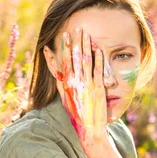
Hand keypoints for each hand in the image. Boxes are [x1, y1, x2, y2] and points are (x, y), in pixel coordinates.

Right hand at [59, 27, 107, 147]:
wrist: (89, 129)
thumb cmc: (76, 115)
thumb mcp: (65, 99)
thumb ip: (61, 84)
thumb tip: (57, 72)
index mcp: (66, 84)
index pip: (64, 61)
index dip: (65, 47)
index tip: (65, 35)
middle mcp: (75, 82)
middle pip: (75, 57)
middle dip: (76, 41)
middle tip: (77, 28)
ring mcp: (87, 84)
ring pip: (86, 60)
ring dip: (86, 45)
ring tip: (86, 33)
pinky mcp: (98, 88)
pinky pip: (98, 69)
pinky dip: (98, 57)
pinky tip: (98, 48)